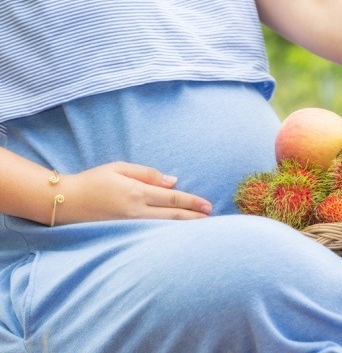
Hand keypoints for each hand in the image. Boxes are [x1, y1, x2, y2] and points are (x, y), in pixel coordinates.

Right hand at [53, 162, 211, 224]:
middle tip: (213, 220)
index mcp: (137, 192)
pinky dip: (167, 236)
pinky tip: (177, 238)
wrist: (64, 201)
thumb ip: (147, 173)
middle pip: (173, 216)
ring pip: (164, 228)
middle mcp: (136, 211)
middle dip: (195, 218)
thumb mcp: (120, 168)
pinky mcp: (122, 234)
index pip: (173, 198)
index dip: (192, 202)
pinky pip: (150, 235)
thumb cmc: (93, 180)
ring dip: (184, 229)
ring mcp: (129, 225)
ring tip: (202, 230)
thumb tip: (173, 181)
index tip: (208, 206)